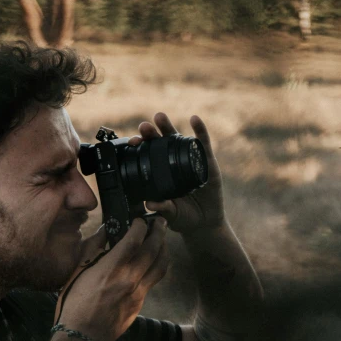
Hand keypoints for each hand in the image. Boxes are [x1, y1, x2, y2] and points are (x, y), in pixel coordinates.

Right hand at [58, 218, 168, 340]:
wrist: (82, 336)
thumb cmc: (74, 303)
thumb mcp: (76, 271)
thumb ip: (92, 248)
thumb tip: (105, 231)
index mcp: (111, 269)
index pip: (134, 240)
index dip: (140, 226)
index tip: (139, 219)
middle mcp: (129, 279)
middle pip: (153, 250)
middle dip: (159, 232)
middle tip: (160, 222)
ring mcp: (138, 293)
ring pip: (160, 266)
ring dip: (164, 249)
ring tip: (163, 239)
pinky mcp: (140, 304)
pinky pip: (153, 281)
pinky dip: (157, 267)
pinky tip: (152, 262)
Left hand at [128, 112, 224, 234]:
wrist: (205, 223)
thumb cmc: (183, 217)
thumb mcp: (171, 214)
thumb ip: (163, 207)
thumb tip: (150, 204)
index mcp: (160, 172)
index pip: (147, 155)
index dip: (140, 147)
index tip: (132, 142)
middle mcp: (173, 162)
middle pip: (160, 143)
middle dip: (151, 133)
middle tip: (143, 127)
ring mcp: (190, 160)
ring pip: (178, 139)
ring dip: (168, 127)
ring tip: (159, 117)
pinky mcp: (208, 162)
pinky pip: (204, 144)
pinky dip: (200, 130)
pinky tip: (194, 119)